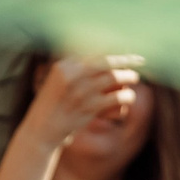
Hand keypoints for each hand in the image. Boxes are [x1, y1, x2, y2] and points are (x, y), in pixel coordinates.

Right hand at [23, 54, 144, 147]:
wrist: (41, 130)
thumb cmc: (51, 104)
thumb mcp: (57, 79)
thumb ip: (75, 66)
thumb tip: (101, 51)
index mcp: (64, 65)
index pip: (94, 50)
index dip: (113, 48)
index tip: (125, 48)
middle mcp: (73, 75)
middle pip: (107, 61)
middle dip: (127, 59)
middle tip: (139, 61)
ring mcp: (82, 92)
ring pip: (115, 77)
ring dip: (129, 77)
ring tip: (134, 78)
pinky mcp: (90, 109)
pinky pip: (116, 98)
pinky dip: (126, 97)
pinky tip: (128, 98)